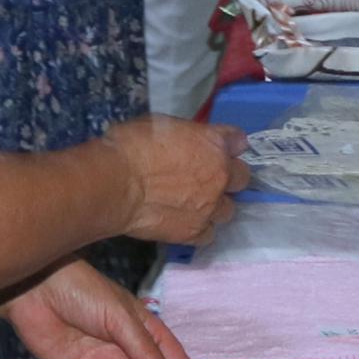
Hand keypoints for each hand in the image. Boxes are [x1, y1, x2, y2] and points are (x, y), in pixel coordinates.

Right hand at [109, 115, 245, 245]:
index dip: (229, 145)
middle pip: (242, 178)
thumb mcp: (162, 124)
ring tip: (196, 204)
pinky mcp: (195, 232)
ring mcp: (210, 207)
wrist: (117, 184)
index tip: (220, 148)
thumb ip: (188, 135)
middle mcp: (220, 176)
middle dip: (229, 177)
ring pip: (228, 210)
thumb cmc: (132, 146)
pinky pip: (209, 234)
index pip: (238, 141)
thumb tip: (192, 141)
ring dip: (216, 205)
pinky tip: (185, 222)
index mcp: (214, 144)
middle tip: (207, 178)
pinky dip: (200, 228)